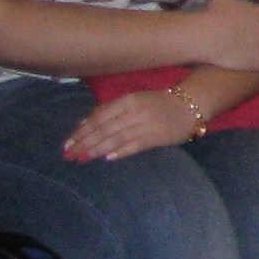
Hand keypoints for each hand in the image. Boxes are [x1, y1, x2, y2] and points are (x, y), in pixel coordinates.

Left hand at [65, 88, 204, 161]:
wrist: (191, 104)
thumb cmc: (158, 103)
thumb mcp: (134, 101)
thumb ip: (110, 111)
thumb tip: (84, 124)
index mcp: (128, 100)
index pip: (99, 116)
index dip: (82, 131)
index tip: (68, 143)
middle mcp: (135, 112)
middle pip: (104, 129)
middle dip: (84, 142)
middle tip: (69, 155)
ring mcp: (146, 124)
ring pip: (116, 138)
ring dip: (97, 149)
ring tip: (83, 158)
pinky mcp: (157, 136)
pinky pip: (135, 145)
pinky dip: (121, 151)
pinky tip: (108, 158)